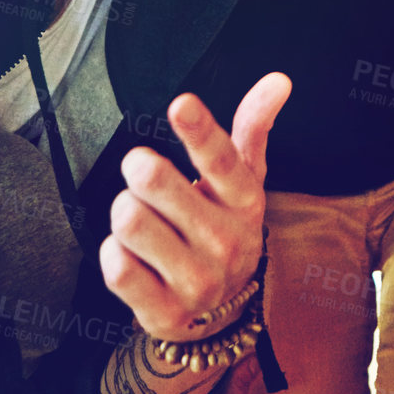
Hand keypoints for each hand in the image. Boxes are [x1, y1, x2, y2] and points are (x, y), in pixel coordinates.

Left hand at [101, 74, 289, 340]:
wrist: (221, 312)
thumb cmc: (223, 226)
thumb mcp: (242, 181)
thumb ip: (253, 127)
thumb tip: (279, 80)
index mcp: (245, 201)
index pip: (223, 160)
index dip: (200, 130)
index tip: (181, 104)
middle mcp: (226, 242)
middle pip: (155, 183)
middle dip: (139, 171)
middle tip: (143, 173)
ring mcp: (197, 280)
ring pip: (129, 222)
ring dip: (125, 212)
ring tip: (141, 219)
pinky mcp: (165, 312)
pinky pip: (117, 267)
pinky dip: (114, 253)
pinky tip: (134, 256)